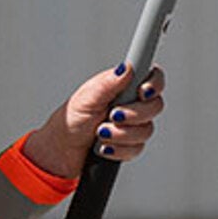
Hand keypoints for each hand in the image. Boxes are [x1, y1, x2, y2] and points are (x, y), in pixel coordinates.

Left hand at [23, 63, 166, 181]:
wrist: (63, 148)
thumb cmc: (72, 118)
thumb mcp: (87, 97)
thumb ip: (108, 83)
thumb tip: (125, 68)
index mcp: (124, 86)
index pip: (152, 78)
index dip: (154, 84)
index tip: (143, 92)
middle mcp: (131, 104)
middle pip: (155, 106)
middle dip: (134, 114)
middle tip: (113, 115)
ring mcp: (132, 126)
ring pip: (146, 130)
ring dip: (122, 134)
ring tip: (101, 133)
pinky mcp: (129, 145)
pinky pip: (136, 149)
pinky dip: (118, 149)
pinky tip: (104, 147)